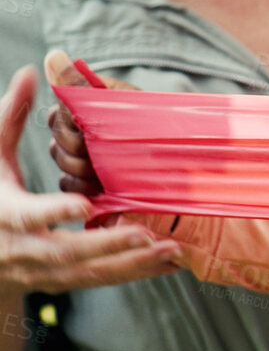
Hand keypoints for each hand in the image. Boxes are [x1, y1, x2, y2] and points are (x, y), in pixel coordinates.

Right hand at [0, 60, 176, 299]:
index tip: (82, 202)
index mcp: (3, 214)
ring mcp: (39, 270)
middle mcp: (20, 249)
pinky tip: (166, 264)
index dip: (53, 210)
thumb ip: (12, 114)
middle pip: (64, 251)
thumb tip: (33, 69)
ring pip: (86, 272)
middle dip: (106, 243)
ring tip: (168, 250)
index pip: (28, 214)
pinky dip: (132, 274)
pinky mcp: (58, 281)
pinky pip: (98, 280)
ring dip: (129, 265)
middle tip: (145, 232)